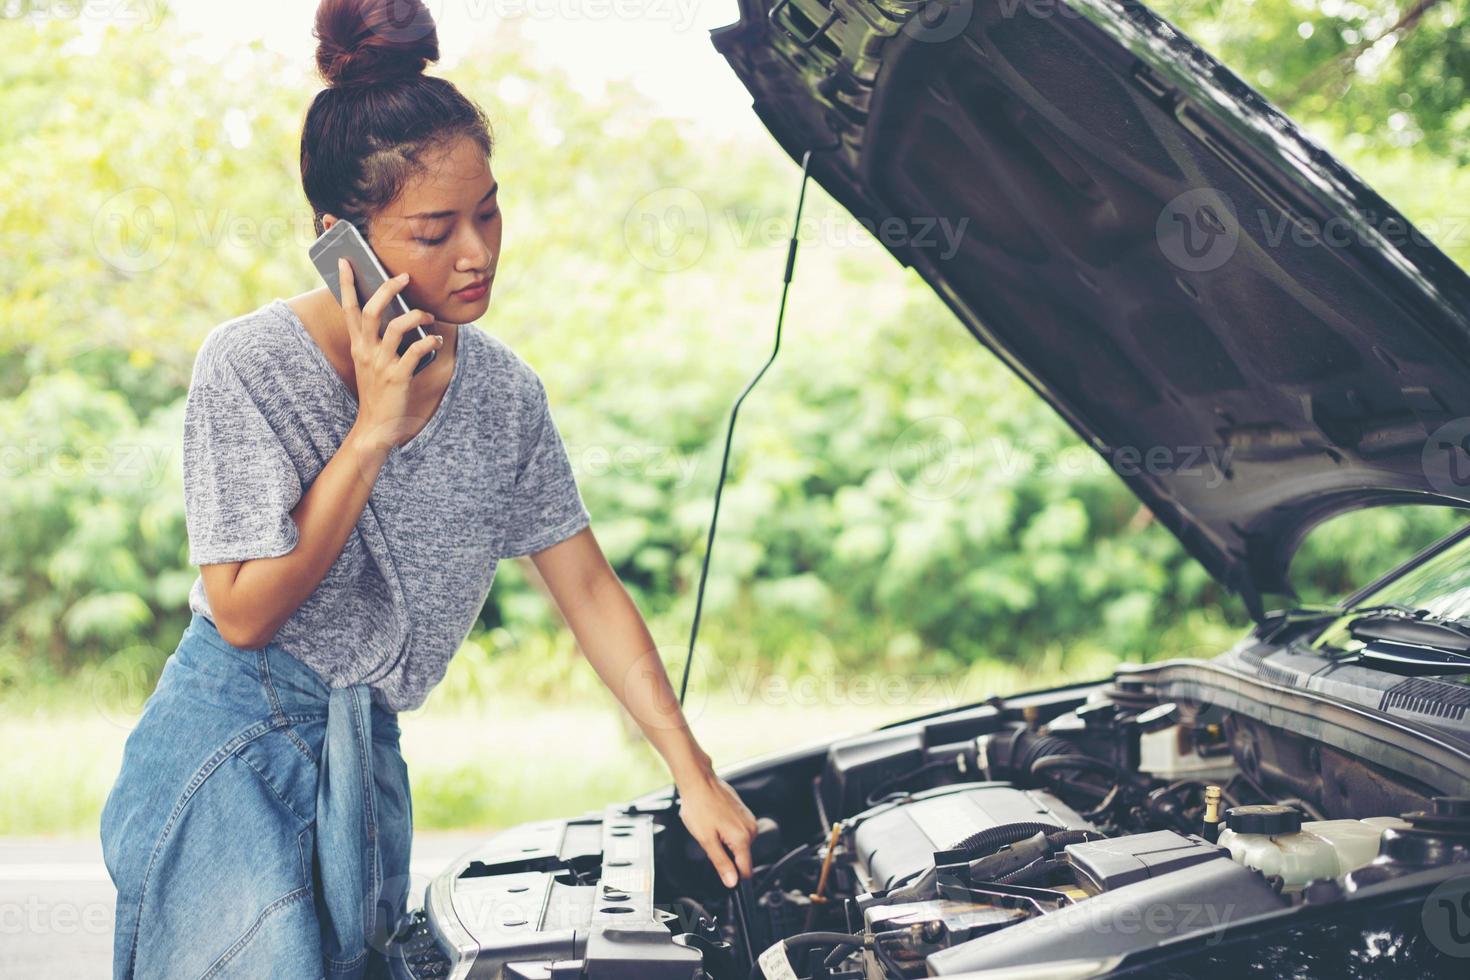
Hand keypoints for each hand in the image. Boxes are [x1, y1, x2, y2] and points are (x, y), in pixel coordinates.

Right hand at [337, 257, 442, 450]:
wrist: (375, 426)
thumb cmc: (377, 390)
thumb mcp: (370, 362)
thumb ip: (377, 340)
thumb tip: (397, 314)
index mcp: (358, 345)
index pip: (348, 309)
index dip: (347, 284)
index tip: (346, 261)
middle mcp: (366, 351)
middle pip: (372, 311)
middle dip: (387, 289)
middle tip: (404, 277)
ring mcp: (381, 363)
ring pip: (397, 327)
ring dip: (417, 316)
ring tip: (429, 316)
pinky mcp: (398, 376)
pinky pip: (416, 350)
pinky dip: (429, 340)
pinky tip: (436, 339)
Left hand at [677, 769, 757, 888]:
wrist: (699, 781)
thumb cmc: (699, 806)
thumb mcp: (706, 840)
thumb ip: (721, 863)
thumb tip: (732, 882)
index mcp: (742, 838)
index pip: (746, 870)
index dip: (735, 878)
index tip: (724, 877)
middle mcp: (750, 829)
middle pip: (742, 857)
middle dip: (727, 856)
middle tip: (710, 842)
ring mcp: (749, 820)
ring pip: (740, 845)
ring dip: (727, 843)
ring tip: (712, 829)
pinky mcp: (745, 814)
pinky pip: (739, 832)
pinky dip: (728, 833)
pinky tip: (715, 822)